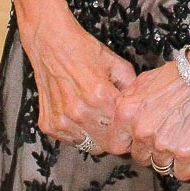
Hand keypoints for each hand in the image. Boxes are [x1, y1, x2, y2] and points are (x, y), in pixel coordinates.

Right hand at [19, 8, 136, 155]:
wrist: (52, 43)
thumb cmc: (85, 51)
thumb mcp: (118, 64)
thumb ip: (133, 89)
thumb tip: (140, 110)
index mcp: (101, 97)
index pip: (123, 137)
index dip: (129, 135)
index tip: (129, 129)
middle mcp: (80, 113)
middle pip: (106, 147)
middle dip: (115, 139)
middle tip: (115, 126)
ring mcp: (62, 120)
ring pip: (88, 146)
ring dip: (95, 137)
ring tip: (96, 118)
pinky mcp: (48, 124)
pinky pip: (70, 140)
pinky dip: (78, 132)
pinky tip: (80, 115)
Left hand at [109, 59, 189, 180]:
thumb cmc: (178, 75)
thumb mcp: (143, 81)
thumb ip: (128, 102)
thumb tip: (121, 118)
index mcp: (126, 113)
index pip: (115, 145)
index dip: (127, 142)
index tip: (136, 139)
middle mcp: (142, 132)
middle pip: (139, 157)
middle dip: (149, 149)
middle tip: (164, 134)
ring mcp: (164, 145)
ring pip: (160, 165)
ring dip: (168, 156)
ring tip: (179, 137)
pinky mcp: (186, 153)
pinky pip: (181, 173)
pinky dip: (185, 166)